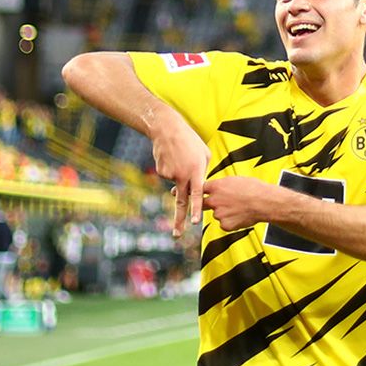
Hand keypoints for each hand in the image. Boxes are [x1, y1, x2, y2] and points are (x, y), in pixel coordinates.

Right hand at [152, 122, 209, 237]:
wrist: (166, 129)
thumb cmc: (190, 141)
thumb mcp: (204, 155)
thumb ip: (204, 173)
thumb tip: (201, 188)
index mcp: (196, 172)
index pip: (197, 195)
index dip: (196, 209)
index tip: (194, 222)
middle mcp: (182, 176)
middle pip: (181, 203)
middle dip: (179, 220)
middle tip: (177, 235)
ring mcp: (170, 175)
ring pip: (177, 184)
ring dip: (179, 175)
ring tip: (181, 158)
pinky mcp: (161, 172)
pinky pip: (170, 176)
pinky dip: (172, 169)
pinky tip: (172, 158)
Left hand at [202, 176, 276, 230]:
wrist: (264, 203)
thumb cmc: (255, 190)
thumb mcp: (236, 180)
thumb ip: (223, 184)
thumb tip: (220, 187)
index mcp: (216, 187)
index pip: (202, 189)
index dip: (206, 192)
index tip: (207, 194)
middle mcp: (214, 200)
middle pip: (204, 204)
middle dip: (210, 204)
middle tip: (223, 203)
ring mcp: (219, 214)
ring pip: (217, 214)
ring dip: (224, 213)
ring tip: (238, 209)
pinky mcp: (225, 225)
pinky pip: (224, 224)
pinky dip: (230, 222)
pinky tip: (240, 216)